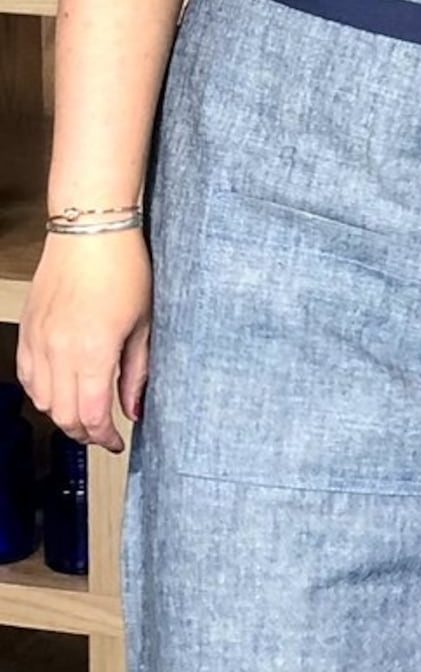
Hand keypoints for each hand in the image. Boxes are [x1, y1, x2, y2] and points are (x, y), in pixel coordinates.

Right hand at [18, 233, 153, 452]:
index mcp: (93, 352)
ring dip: (62, 414)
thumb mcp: (142, 326)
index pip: (92, 416)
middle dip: (84, 432)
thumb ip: (136, 373)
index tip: (115, 441)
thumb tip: (134, 409)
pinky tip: (58, 390)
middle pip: (64, 415)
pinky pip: (27, 376)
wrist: (91, 230)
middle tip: (102, 432)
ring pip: (41, 400)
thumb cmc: (122, 268)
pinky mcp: (28, 330)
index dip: (104, 437)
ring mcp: (39, 340)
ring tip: (83, 413)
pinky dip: (40, 392)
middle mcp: (60, 350)